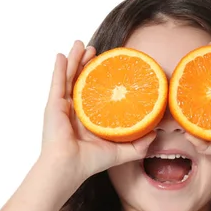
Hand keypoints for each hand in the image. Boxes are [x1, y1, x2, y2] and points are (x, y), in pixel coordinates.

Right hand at [39, 40, 155, 185]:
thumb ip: (138, 145)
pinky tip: (62, 55)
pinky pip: (57, 83)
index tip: (110, 65)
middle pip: (82, 80)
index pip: (95, 93)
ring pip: (69, 77)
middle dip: (87, 63)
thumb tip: (156, 134)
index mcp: (88, 119)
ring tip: (81, 44)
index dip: (101, 78)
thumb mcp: (121, 152)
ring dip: (75, 59)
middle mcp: (75, 111)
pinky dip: (59, 68)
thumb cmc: (90, 162)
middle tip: (95, 49)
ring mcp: (63, 107)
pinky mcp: (54, 106)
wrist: (70, 166)